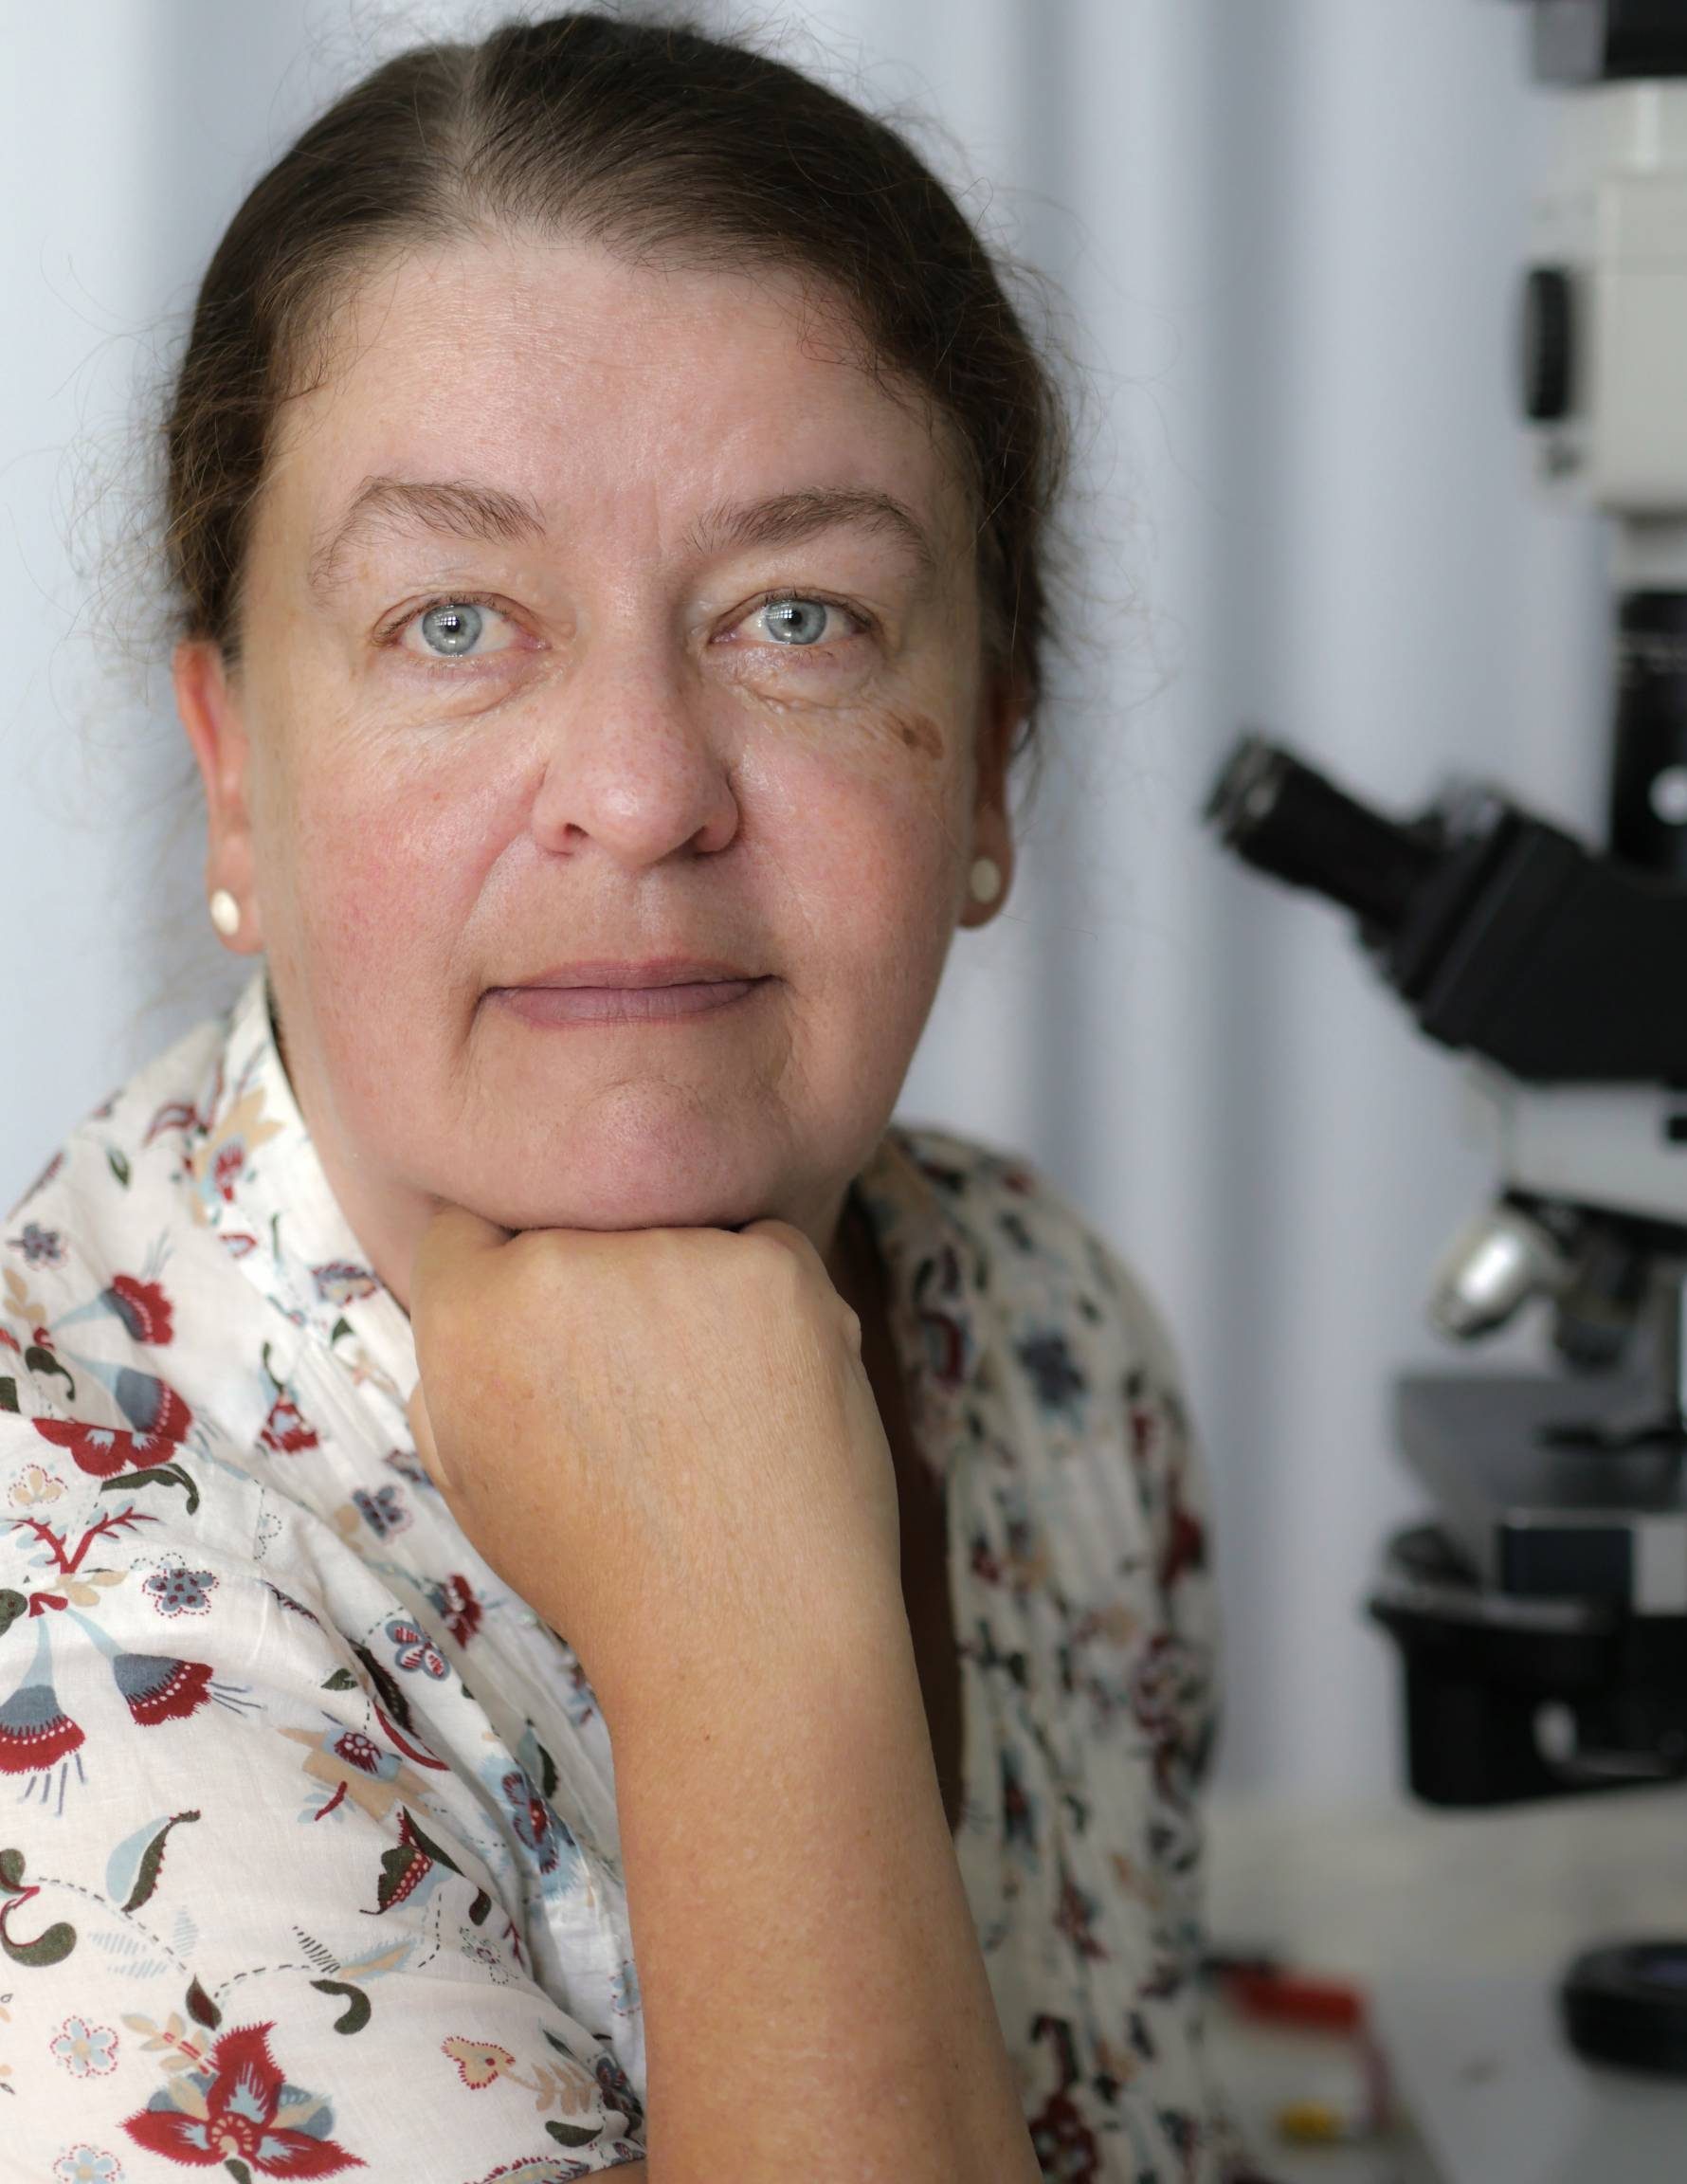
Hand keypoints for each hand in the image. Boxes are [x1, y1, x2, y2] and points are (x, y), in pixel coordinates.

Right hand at [405, 1205, 902, 1712]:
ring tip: (710, 1410)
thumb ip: (452, 1368)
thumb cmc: (607, 1570)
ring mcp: (675, 1257)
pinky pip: (766, 1247)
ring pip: (676, 1232)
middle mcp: (559, 1265)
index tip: (555, 1334)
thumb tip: (472, 1279)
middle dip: (605, 1283)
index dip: (512, 1278)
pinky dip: (773, 1304)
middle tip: (642, 1388)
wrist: (747, 1635)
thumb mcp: (474, 1480)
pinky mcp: (776, 1265)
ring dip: (691, 1291)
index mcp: (468, 1316)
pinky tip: (768, 1396)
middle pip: (579, 1224)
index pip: (473, 1224)